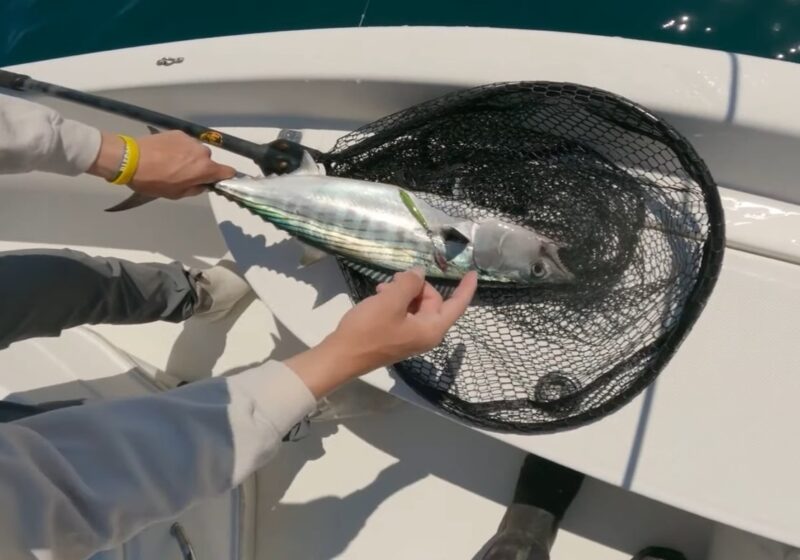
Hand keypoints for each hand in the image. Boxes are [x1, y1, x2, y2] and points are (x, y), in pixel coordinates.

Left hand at [88, 130, 234, 198]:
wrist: (131, 159)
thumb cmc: (154, 181)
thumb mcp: (176, 194)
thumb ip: (195, 189)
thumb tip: (202, 184)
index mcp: (205, 169)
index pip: (228, 172)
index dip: (224, 177)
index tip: (215, 181)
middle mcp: (201, 152)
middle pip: (209, 161)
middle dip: (201, 167)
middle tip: (183, 174)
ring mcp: (189, 140)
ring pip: (196, 151)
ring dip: (190, 157)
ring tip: (171, 162)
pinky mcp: (177, 133)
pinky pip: (185, 143)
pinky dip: (179, 148)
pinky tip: (165, 153)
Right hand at [286, 268, 477, 397]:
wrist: (341, 356)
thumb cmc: (369, 329)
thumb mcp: (391, 301)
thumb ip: (410, 284)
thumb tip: (420, 274)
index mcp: (431, 329)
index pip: (456, 305)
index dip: (465, 288)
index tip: (473, 272)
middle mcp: (425, 335)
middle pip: (432, 302)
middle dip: (416, 285)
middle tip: (395, 277)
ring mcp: (410, 337)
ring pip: (416, 305)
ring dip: (403, 292)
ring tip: (382, 287)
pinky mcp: (396, 337)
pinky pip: (404, 313)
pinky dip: (395, 301)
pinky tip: (379, 295)